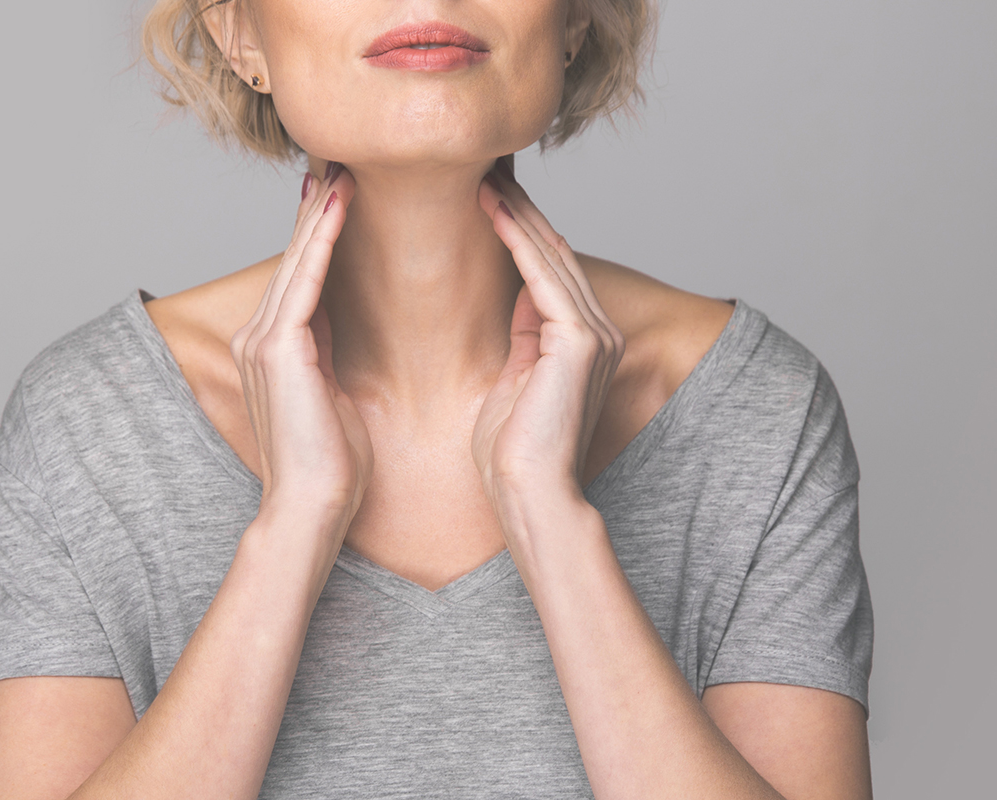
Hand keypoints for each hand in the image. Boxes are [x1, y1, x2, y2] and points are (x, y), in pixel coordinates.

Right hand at [231, 164, 372, 526]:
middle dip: (315, 212)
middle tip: (337, 163)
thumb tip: (334, 322)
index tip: (338, 196)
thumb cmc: (331, 463)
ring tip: (340, 171)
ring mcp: (263, 341)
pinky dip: (322, 241)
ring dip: (319, 214)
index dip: (317, 235)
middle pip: (293, 260)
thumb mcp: (332, 393)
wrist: (312, 506)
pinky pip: (305, 281)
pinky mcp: (278, 348)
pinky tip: (338, 206)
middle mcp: (259, 338)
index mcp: (273, 350)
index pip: (300, 278)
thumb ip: (324, 352)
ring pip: (297, 262)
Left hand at [472, 160, 623, 524]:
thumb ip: (523, 336)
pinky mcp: (580, 342)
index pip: (548, 269)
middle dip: (519, 208)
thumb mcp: (515, 379)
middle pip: (553, 252)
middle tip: (486, 166)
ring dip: (515, 211)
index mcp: (582, 341)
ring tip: (484, 174)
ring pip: (549, 255)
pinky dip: (515, 238)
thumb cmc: (513, 452)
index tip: (487, 194)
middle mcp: (597, 331)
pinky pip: (542, 276)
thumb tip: (516, 296)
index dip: (519, 228)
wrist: (528, 494)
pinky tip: (491, 206)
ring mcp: (594, 334)